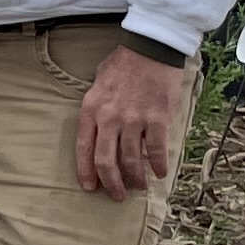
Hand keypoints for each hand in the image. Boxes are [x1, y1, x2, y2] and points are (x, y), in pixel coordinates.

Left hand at [76, 45, 190, 196]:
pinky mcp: (157, 119)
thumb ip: (96, 109)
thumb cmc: (123, 64)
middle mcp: (110, 118)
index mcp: (92, 109)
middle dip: (111, 183)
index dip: (86, 171)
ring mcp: (134, 120)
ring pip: (131, 160)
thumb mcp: (97, 84)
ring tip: (139, 186)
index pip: (84, 148)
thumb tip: (98, 132)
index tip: (90, 187)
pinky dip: (158, 165)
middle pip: (106, 161)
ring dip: (135, 178)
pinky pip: (156, 150)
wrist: (151, 49)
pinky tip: (160, 173)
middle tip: (117, 195)